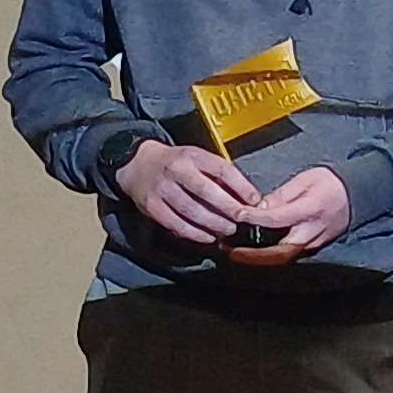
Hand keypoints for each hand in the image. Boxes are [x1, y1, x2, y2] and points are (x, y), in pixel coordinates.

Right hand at [112, 137, 264, 248]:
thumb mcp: (197, 158)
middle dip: (229, 208)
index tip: (254, 200)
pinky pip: (176, 224)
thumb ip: (218, 174)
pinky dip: (195, 233)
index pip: (221, 169)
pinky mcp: (153, 207)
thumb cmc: (175, 163)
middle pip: (207, 192)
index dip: (241, 186)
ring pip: (192, 211)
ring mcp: (162, 189)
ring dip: (214, 224)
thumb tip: (245, 196)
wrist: (138, 163)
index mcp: (192, 155)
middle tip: (242, 220)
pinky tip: (208, 237)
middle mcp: (176, 170)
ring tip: (228, 230)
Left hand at [221, 163, 350, 267]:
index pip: (276, 219)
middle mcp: (311, 232)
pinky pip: (288, 255)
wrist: (358, 195)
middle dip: (252, 256)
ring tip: (234, 252)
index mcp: (310, 210)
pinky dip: (268, 255)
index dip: (254, 218)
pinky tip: (252, 249)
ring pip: (282, 258)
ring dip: (257, 258)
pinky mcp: (312, 247)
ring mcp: (313, 243)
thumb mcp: (306, 179)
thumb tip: (260, 207)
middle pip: (278, 253)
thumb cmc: (331, 183)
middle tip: (229, 251)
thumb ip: (282, 195)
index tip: (237, 215)